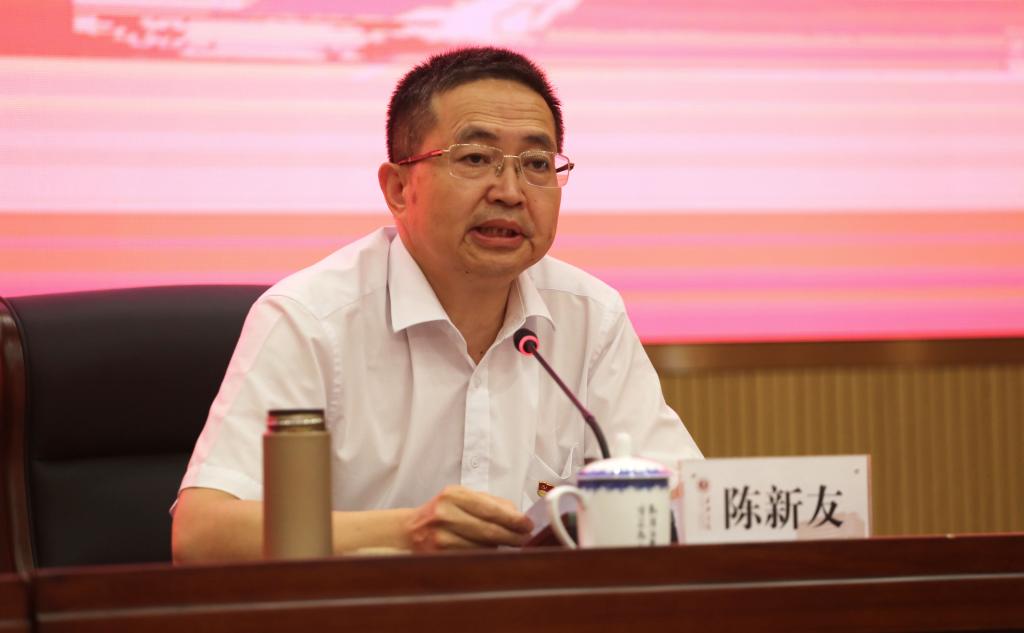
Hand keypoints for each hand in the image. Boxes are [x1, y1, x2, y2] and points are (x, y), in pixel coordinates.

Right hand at [405, 485, 533, 550]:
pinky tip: (491, 553)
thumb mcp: (460, 498)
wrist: (408, 531)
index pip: (489, 509)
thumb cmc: (441, 513)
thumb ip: (489, 502)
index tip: (528, 525)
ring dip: (499, 547)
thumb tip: (517, 514)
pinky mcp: (438, 556)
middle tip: (526, 539)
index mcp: (452, 495)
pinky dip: (485, 556)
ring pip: (481, 547)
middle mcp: (444, 514)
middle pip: (488, 530)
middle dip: (512, 536)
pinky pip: (471, 558)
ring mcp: (440, 537)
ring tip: (510, 545)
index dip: (512, 519)